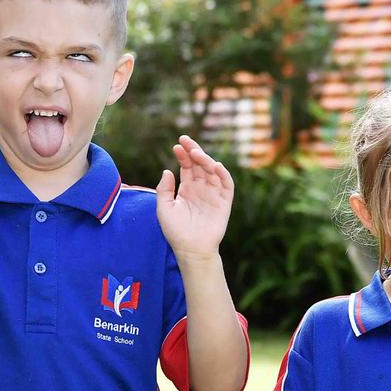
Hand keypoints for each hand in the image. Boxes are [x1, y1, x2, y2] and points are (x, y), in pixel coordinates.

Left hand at [157, 135, 233, 261]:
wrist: (191, 250)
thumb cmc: (176, 232)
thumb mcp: (164, 208)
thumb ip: (164, 189)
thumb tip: (167, 170)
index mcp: (187, 189)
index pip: (187, 167)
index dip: (183, 155)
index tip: (176, 146)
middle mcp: (201, 189)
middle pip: (200, 165)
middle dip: (193, 151)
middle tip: (185, 140)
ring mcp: (213, 194)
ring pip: (212, 171)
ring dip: (206, 160)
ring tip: (196, 152)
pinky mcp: (224, 202)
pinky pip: (226, 185)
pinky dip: (223, 174)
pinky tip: (215, 165)